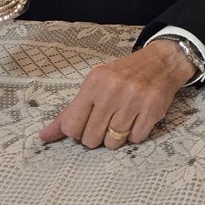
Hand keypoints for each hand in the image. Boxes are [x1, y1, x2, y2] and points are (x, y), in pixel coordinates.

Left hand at [39, 40, 196, 148]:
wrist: (161, 62)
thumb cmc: (123, 75)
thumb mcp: (94, 84)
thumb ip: (70, 112)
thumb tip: (44, 136)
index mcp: (94, 83)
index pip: (72, 126)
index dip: (78, 131)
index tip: (88, 122)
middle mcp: (112, 91)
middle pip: (91, 139)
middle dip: (98, 136)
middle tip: (108, 121)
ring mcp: (134, 101)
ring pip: (113, 143)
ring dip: (117, 137)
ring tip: (123, 119)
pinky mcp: (153, 110)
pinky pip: (135, 139)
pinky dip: (135, 133)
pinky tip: (138, 118)